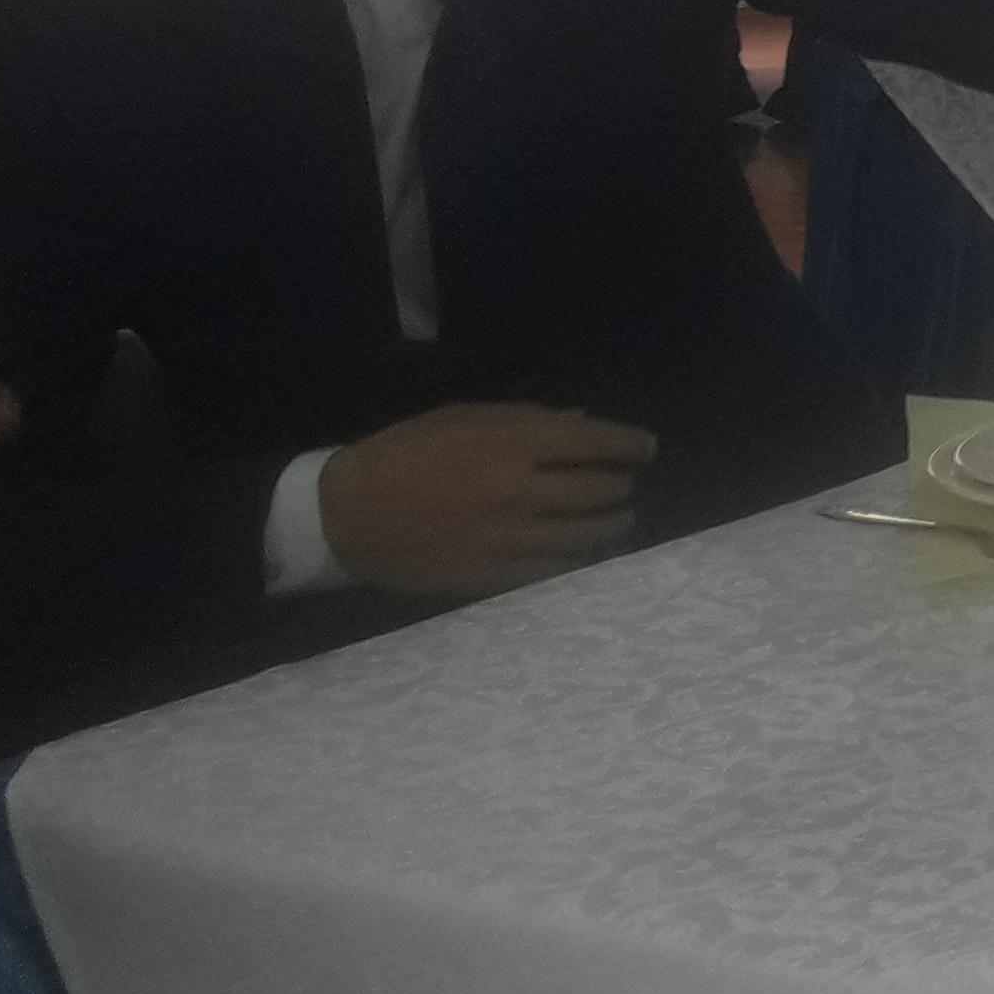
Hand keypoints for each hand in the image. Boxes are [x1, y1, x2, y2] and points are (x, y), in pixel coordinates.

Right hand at [316, 403, 655, 597]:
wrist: (346, 514)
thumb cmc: (404, 453)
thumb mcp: (462, 417)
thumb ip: (528, 419)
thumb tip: (582, 420)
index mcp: (514, 444)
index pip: (595, 443)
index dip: (630, 445)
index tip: (647, 449)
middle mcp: (521, 491)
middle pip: (598, 491)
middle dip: (622, 486)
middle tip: (629, 485)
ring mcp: (511, 538)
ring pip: (586, 536)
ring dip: (612, 526)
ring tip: (620, 522)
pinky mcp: (494, 575)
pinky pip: (554, 571)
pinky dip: (579, 560)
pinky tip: (587, 554)